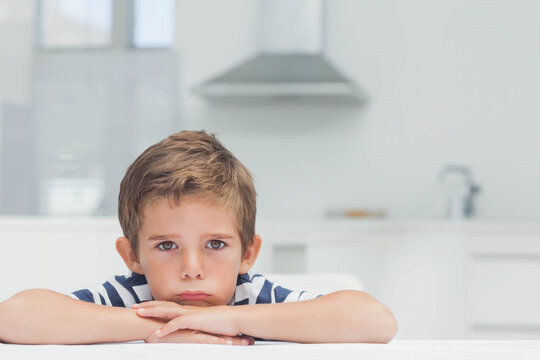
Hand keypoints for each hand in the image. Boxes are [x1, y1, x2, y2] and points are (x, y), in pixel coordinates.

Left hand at [133, 301, 251, 343]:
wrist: (237, 319)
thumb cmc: (226, 322)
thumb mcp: (208, 324)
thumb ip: (198, 325)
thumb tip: (191, 328)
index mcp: (191, 310)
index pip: (170, 306)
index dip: (156, 305)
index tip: (144, 306)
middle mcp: (189, 310)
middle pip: (164, 305)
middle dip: (148, 306)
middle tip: (134, 307)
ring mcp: (192, 314)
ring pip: (167, 311)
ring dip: (152, 312)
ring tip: (139, 314)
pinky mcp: (196, 321)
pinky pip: (178, 324)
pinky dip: (167, 328)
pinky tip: (157, 334)